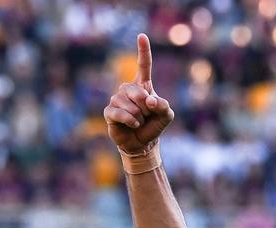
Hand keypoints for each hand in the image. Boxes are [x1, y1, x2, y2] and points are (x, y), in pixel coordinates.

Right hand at [105, 33, 174, 153]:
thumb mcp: (166, 115)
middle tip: (146, 115)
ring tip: (138, 121)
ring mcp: (117, 99)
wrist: (142, 142)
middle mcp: (128, 88)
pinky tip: (133, 124)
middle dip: (146, 107)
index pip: (144, 65)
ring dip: (139, 117)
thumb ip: (163, 105)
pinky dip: (130, 121)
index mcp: (143, 85)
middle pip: (138, 92)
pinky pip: (120, 113)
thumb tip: (149, 99)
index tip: (142, 36)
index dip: (143, 51)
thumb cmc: (154, 125)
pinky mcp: (109, 111)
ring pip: (130, 105)